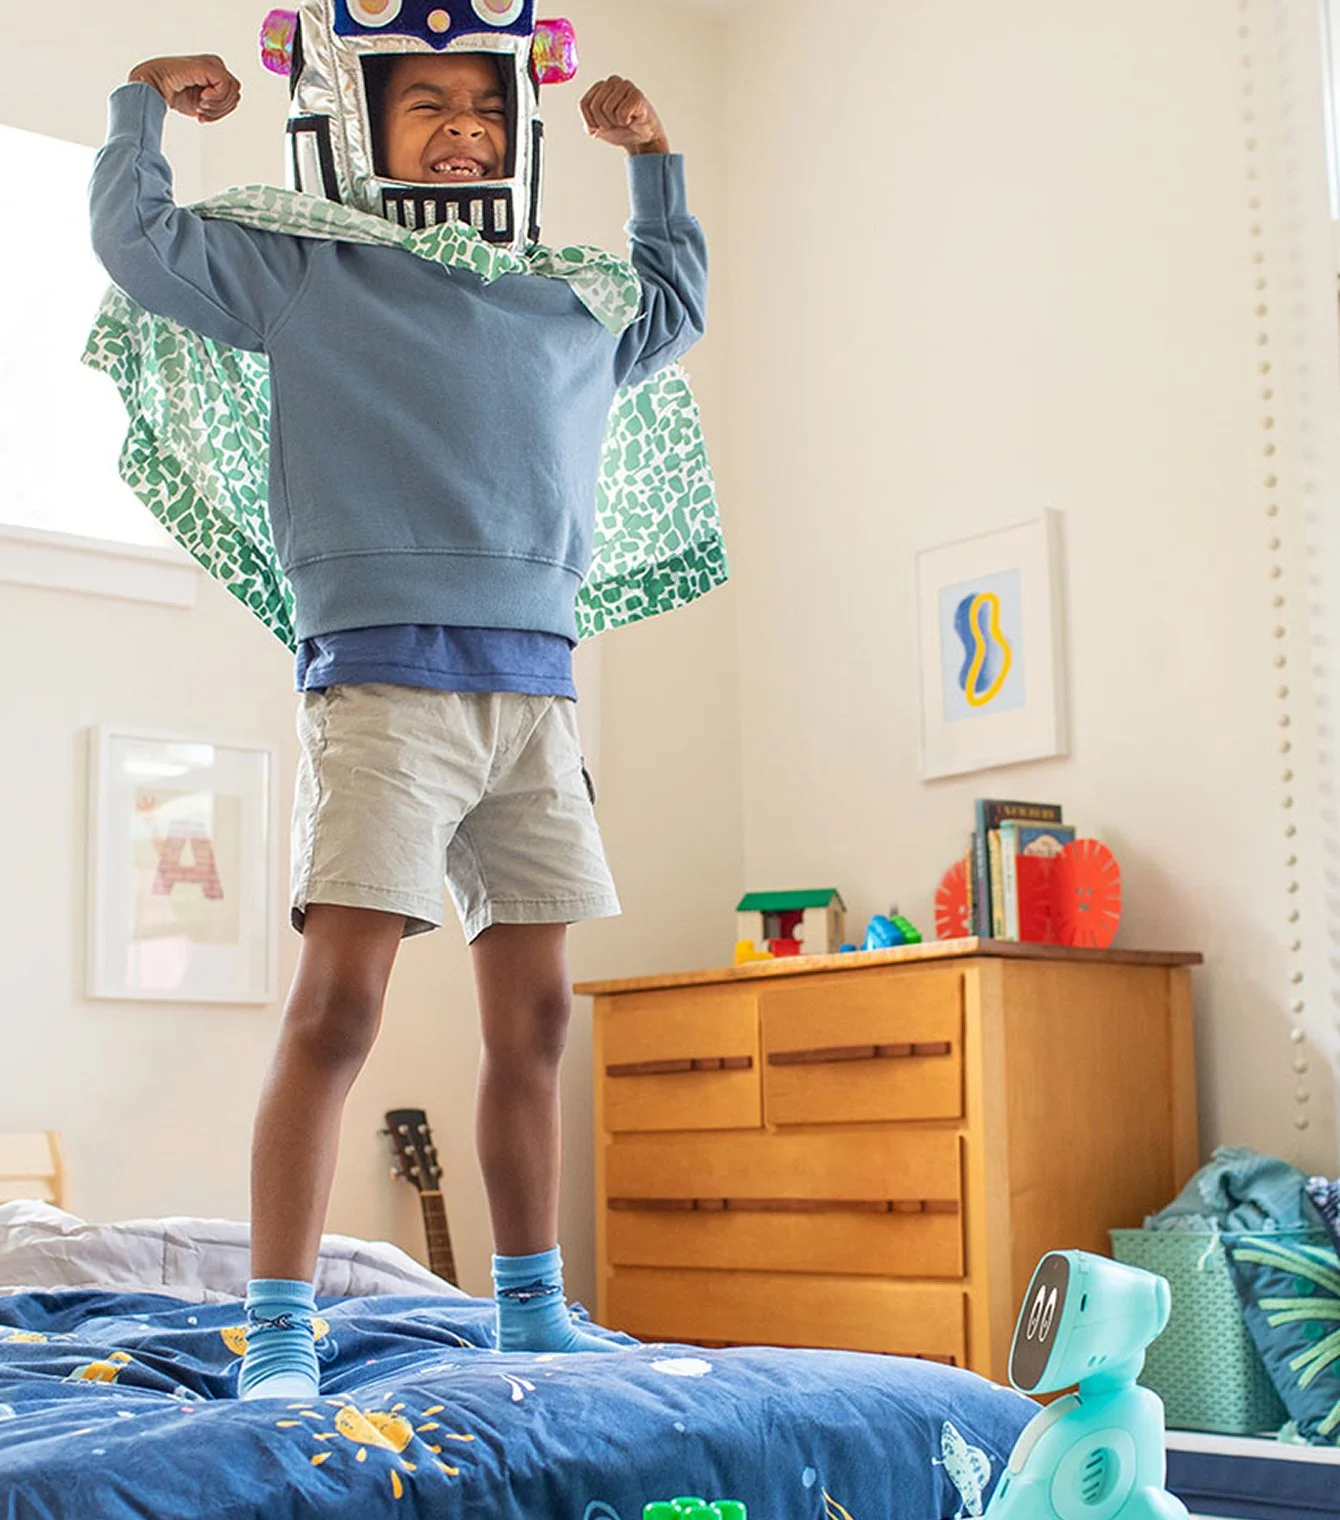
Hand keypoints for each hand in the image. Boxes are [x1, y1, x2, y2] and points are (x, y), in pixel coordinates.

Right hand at [127, 55, 241, 121]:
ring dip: (216, 106)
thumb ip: (219, 103)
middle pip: (235, 96)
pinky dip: (216, 98)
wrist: (153, 86)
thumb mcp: (202, 104)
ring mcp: (212, 64)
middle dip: (220, 110)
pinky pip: (226, 86)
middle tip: (200, 111)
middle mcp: (215, 65)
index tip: (201, 116)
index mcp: (214, 73)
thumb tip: (234, 103)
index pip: (233, 97)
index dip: (221, 112)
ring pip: (233, 93)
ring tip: (199, 105)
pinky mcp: (208, 65)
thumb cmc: (174, 94)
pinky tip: (201, 98)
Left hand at [580, 76, 669, 155]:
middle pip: (595, 106)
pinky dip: (626, 121)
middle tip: (615, 124)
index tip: (600, 128)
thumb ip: (590, 126)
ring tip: (624, 120)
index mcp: (600, 86)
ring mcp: (625, 85)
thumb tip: (591, 130)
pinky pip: (622, 112)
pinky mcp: (637, 94)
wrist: (642, 138)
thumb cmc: (622, 129)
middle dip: (603, 123)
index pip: (584, 104)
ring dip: (615, 122)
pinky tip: (632, 119)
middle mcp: (612, 81)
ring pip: (607, 108)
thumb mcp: (600, 129)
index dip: (590, 122)